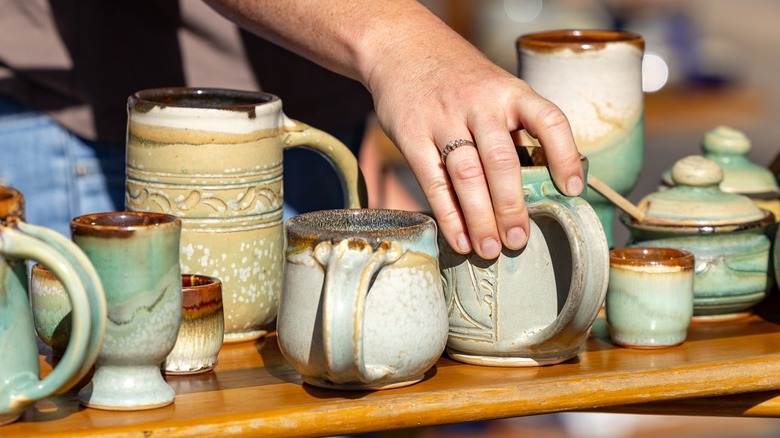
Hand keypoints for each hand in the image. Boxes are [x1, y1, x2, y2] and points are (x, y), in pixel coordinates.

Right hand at [366, 25, 583, 259]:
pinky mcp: (412, 135)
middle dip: (511, 205)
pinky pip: (433, 181)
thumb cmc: (460, 80)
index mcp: (510, 92)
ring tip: (490, 249)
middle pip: (500, 160)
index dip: (564, 156)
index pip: (549, 120)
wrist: (403, 48)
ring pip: (466, 174)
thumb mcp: (496, 89)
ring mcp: (443, 119)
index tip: (572, 190)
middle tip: (519, 240)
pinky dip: (448, 215)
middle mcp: (480, 104)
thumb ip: (516, 129)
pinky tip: (460, 239)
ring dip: (480, 218)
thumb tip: (544, 185)